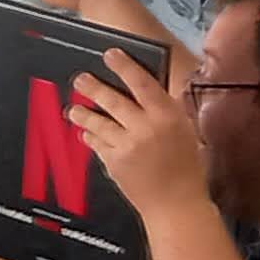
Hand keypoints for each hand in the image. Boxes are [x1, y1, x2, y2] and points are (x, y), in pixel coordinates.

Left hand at [67, 43, 210, 222]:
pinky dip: (91, 137)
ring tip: (74, 108)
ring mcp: (127, 146)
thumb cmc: (185, 168)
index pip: (142, 82)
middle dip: (93, 87)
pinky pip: (96, 144)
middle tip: (80, 78)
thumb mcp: (184, 131)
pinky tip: (86, 133)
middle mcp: (145, 128)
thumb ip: (164, 111)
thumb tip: (144, 90)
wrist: (176, 205)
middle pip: (112, 100)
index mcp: (168, 116)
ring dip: (83, 114)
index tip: (110, 54)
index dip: (124, 66)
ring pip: (98, 122)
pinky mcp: (114, 163)